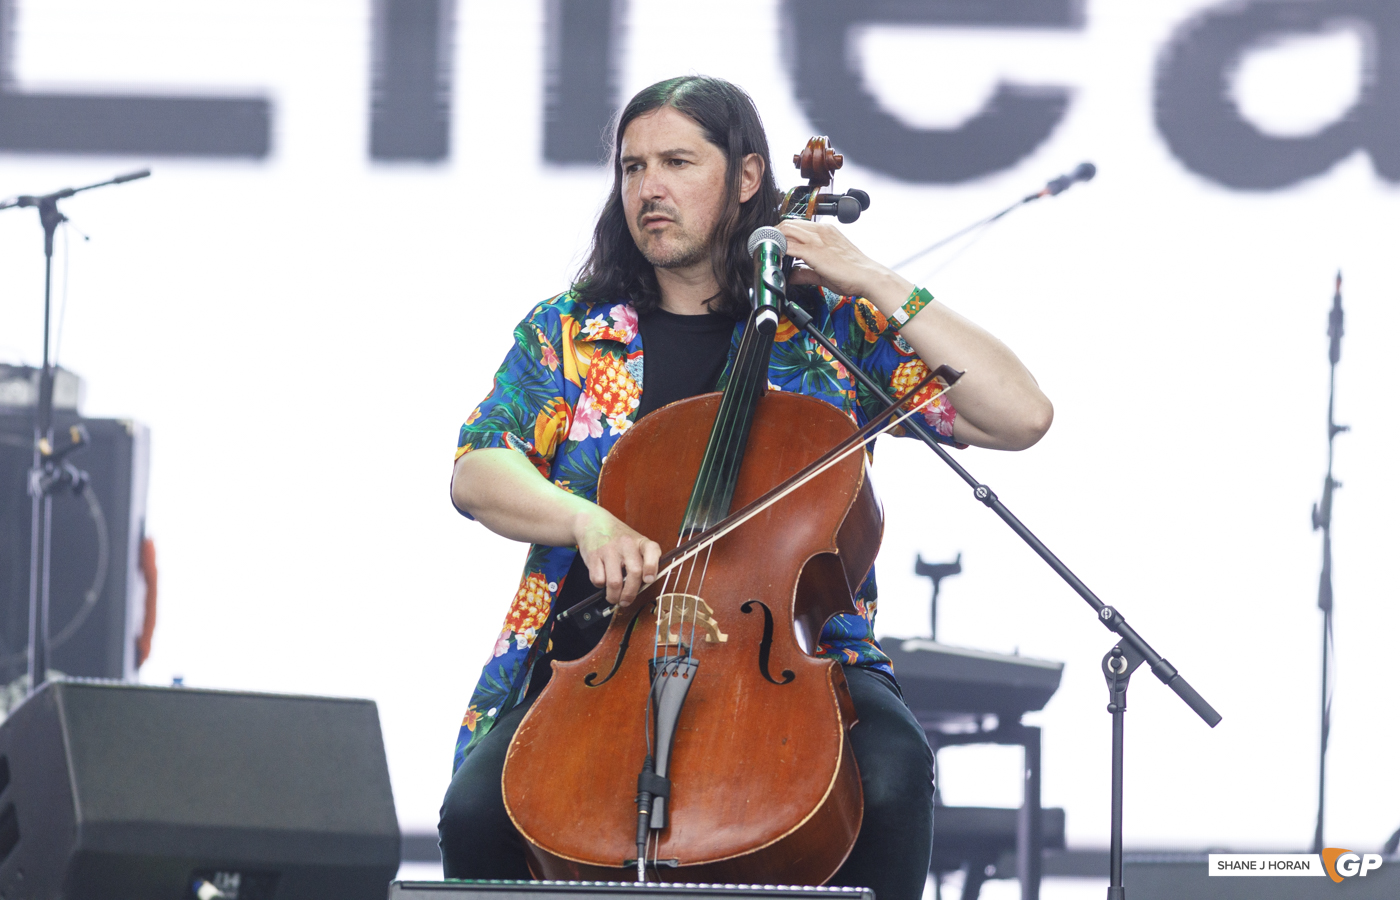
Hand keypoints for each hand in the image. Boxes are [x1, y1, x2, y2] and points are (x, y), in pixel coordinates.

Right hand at [573, 506, 661, 607]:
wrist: (593, 523)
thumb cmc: (618, 540)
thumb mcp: (635, 544)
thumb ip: (642, 562)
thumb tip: (642, 588)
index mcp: (641, 542)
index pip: (652, 551)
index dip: (652, 567)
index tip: (648, 580)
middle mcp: (627, 544)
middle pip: (634, 573)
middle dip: (630, 593)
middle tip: (626, 601)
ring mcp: (609, 549)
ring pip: (614, 582)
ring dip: (614, 596)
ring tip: (613, 597)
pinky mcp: (593, 556)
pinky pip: (598, 579)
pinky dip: (600, 586)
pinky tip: (602, 581)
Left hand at [776, 219, 910, 301]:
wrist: (868, 276)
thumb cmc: (853, 272)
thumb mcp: (825, 269)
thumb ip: (806, 272)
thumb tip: (792, 276)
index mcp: (825, 231)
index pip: (797, 225)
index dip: (782, 232)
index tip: (774, 243)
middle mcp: (821, 230)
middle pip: (788, 223)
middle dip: (774, 234)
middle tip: (766, 246)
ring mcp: (818, 239)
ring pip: (787, 230)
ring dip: (774, 239)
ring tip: (767, 250)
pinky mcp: (815, 251)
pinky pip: (790, 246)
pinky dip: (779, 250)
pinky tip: (775, 257)